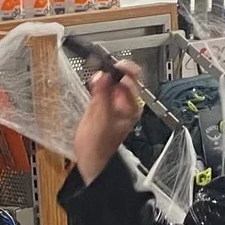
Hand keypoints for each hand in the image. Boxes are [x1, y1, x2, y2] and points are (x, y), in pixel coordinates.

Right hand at [71, 62, 145, 183]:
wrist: (90, 161)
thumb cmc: (98, 147)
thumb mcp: (98, 118)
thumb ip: (101, 95)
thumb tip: (103, 76)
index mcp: (132, 106)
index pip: (133, 79)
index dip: (124, 68)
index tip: (112, 63)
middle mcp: (126, 103)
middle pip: (122, 77)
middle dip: (110, 71)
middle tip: (98, 66)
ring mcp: (115, 103)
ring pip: (111, 81)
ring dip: (103, 76)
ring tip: (95, 76)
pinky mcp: (104, 105)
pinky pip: (103, 88)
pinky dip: (97, 83)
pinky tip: (92, 84)